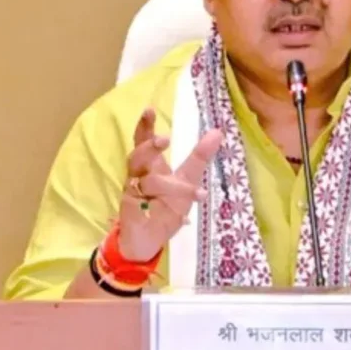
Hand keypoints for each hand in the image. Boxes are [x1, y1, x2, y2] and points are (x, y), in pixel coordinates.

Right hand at [117, 107, 222, 261]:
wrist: (150, 240)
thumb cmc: (166, 206)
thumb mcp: (188, 179)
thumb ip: (199, 157)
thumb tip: (218, 131)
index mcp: (150, 165)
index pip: (142, 140)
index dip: (144, 126)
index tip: (149, 109)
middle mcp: (139, 175)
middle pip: (137, 156)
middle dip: (149, 147)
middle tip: (165, 140)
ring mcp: (133, 193)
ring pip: (147, 182)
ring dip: (167, 182)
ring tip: (196, 191)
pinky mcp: (132, 210)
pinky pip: (144, 205)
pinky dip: (165, 204)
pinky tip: (188, 205)